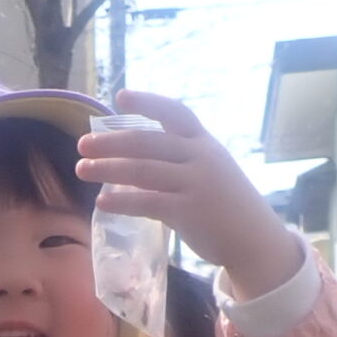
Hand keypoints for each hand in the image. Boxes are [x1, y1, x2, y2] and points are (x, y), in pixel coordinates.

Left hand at [76, 90, 304, 299]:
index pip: (175, 113)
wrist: (254, 240)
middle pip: (149, 142)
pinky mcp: (189, 212)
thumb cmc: (226, 206)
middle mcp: (200, 158)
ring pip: (143, 170)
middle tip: (83, 144)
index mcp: (205, 143)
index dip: (148, 103)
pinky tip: (101, 201)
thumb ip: (179, 161)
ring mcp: (195, 184)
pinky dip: (122, 200)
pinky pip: (148, 202)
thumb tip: (134, 161)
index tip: (120, 96)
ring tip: (82, 169)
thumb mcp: (210, 171)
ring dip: (108, 168)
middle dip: (112, 141)